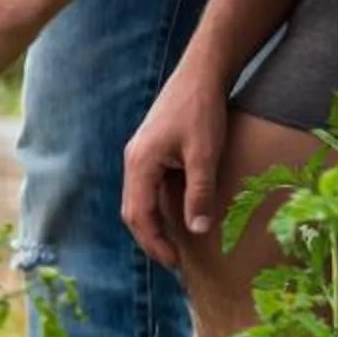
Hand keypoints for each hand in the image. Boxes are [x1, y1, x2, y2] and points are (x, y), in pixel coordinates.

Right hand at [121, 69, 231, 269]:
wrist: (201, 73)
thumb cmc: (201, 110)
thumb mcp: (205, 154)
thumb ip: (199, 192)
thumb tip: (197, 230)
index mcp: (140, 164)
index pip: (138, 215)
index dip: (155, 243)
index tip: (175, 263)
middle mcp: (134, 161)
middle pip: (133, 210)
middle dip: (151, 238)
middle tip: (174, 261)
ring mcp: (141, 154)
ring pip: (140, 198)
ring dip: (155, 223)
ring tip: (176, 243)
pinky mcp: (153, 149)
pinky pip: (150, 186)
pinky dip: (160, 206)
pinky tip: (179, 212)